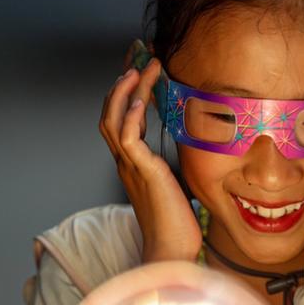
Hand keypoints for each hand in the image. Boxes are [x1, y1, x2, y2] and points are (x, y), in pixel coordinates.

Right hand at [98, 56, 201, 262]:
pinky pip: (128, 140)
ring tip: (140, 68)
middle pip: (112, 112)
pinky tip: (143, 102)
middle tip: (139, 55)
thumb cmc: (176, 221)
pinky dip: (132, 118)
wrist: (171, 249)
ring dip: (127, 91)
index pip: (123, 117)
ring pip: (115, 120)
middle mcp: (126, 161)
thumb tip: (191, 142)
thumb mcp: (176, 182)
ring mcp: (130, 167)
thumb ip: (174, 162)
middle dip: (124, 81)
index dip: (128, 91)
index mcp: (133, 161)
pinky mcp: (142, 173)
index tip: (139, 66)